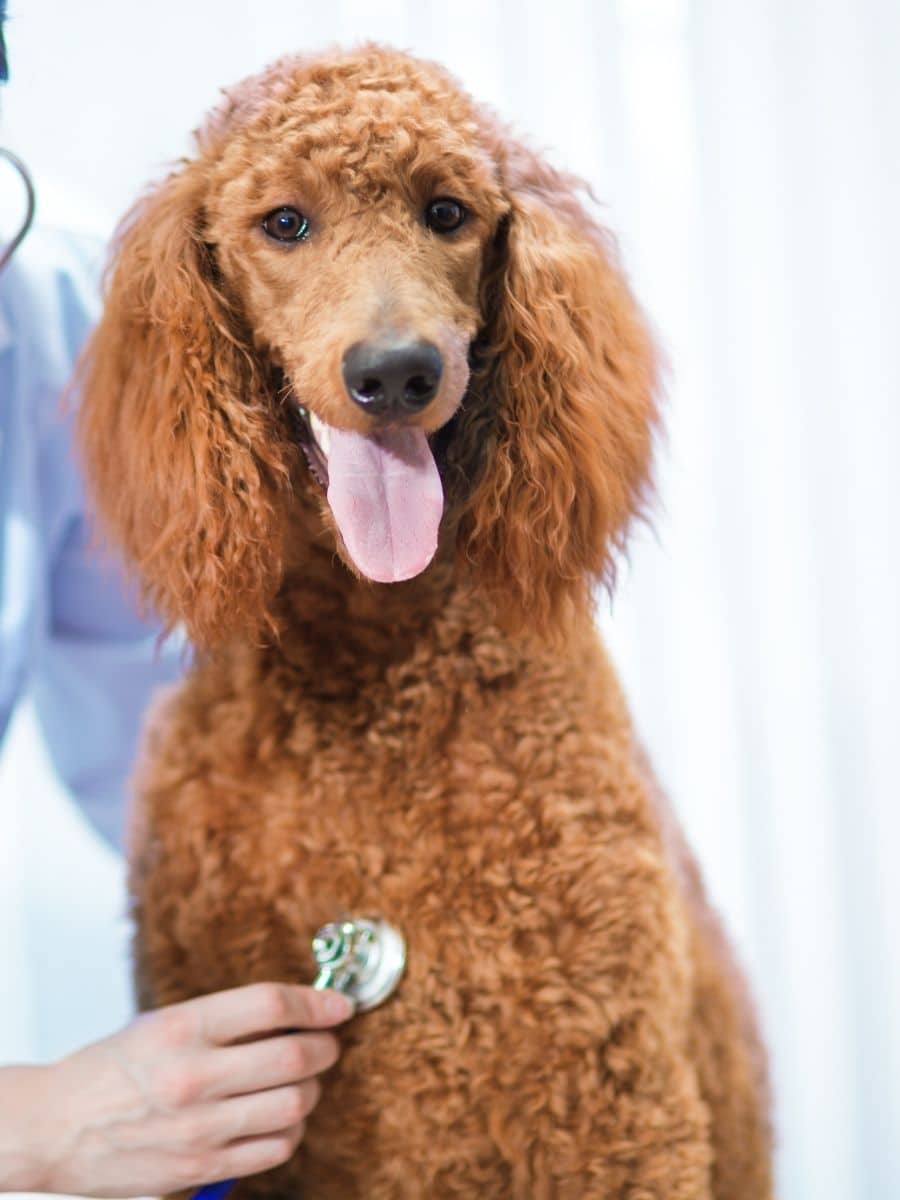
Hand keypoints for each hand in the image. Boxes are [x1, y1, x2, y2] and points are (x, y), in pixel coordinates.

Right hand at [0, 983, 352, 1197]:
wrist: (55, 1128)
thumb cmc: (111, 1070)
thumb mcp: (162, 1023)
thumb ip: (225, 1019)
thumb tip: (293, 1015)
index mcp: (181, 1027)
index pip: (271, 1005)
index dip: (316, 1003)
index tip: (338, 1005)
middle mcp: (192, 1075)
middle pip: (294, 1058)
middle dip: (325, 1048)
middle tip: (326, 1043)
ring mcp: (198, 1127)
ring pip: (293, 1105)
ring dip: (312, 1090)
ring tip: (302, 1082)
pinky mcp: (200, 1167)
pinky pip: (274, 1149)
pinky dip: (291, 1130)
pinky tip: (280, 1118)